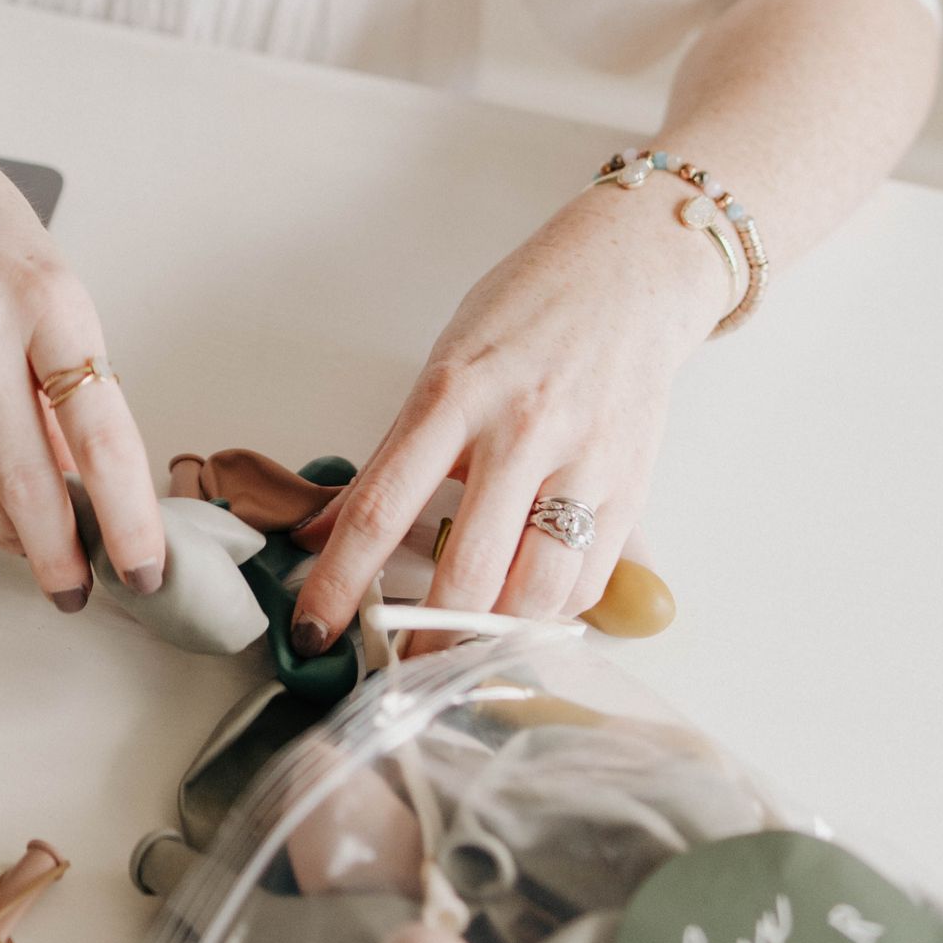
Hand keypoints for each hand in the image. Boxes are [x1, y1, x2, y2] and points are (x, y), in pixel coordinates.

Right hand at [0, 99, 165, 611]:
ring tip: (39, 550)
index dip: (127, 516)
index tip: (144, 564)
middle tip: (80, 589)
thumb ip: (66, 370)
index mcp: (42, 295)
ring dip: (8, 535)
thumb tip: (86, 469)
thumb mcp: (45, 272)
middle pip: (27, 480)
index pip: (99, 433)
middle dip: (60, 554)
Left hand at [289, 182, 729, 657]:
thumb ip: (394, 455)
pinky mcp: (631, 489)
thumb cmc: (526, 314)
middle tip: (398, 667)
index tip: (311, 629)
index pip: (383, 508)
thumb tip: (326, 530)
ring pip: (534, 593)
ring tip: (458, 653)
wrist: (630, 275)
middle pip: (466, 571)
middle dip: (425, 639)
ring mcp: (583, 463)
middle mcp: (520, 431)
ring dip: (490, 641)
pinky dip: (548, 615)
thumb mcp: (444, 366)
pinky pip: (585, 584)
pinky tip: (522, 612)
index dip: (339, 582)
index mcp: (455, 394)